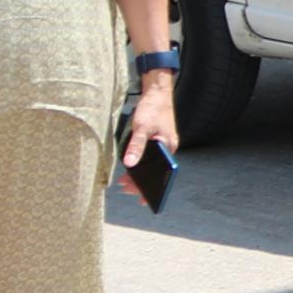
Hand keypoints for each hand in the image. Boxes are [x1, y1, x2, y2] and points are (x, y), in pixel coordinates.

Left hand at [118, 72, 177, 191]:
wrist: (157, 92)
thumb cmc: (153, 108)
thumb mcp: (142, 128)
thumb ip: (136, 146)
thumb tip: (130, 164)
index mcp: (169, 147)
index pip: (163, 174)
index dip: (154, 188)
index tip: (143, 199)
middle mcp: (167, 148)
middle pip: (156, 171)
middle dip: (142, 183)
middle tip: (125, 189)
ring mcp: (161, 145)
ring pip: (151, 165)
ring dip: (139, 174)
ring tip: (124, 183)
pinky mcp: (155, 141)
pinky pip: (148, 157)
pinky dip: (139, 164)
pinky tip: (129, 169)